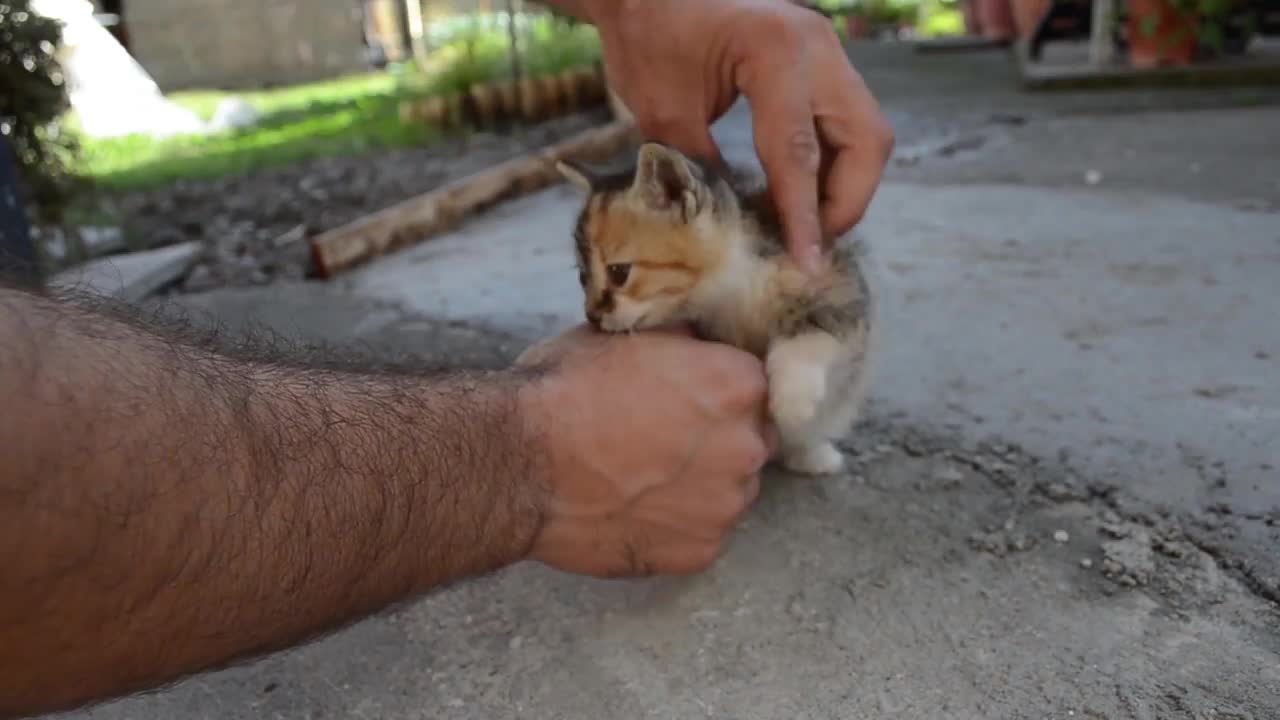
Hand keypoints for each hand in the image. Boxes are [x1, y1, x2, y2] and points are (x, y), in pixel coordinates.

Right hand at [516, 325, 772, 576]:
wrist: (517, 464)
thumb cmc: (562, 391)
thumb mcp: (626, 335)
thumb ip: (679, 342)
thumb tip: (696, 341)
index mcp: (737, 383)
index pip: (753, 384)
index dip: (718, 389)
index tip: (688, 397)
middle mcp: (747, 446)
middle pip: (749, 440)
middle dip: (717, 439)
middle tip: (661, 438)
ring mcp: (726, 506)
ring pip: (728, 492)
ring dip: (699, 485)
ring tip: (641, 479)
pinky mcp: (700, 552)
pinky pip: (700, 534)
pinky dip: (675, 526)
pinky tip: (633, 510)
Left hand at [587, 0, 894, 272]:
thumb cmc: (648, 39)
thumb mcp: (663, 113)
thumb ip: (703, 170)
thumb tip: (736, 232)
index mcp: (776, 52)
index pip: (800, 153)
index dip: (804, 217)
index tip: (807, 264)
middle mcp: (818, 47)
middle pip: (866, 141)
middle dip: (845, 202)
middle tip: (808, 244)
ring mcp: (827, 51)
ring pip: (866, 134)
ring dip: (843, 185)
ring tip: (802, 224)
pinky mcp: (822, 63)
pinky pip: (846, 123)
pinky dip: (831, 163)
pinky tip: (798, 193)